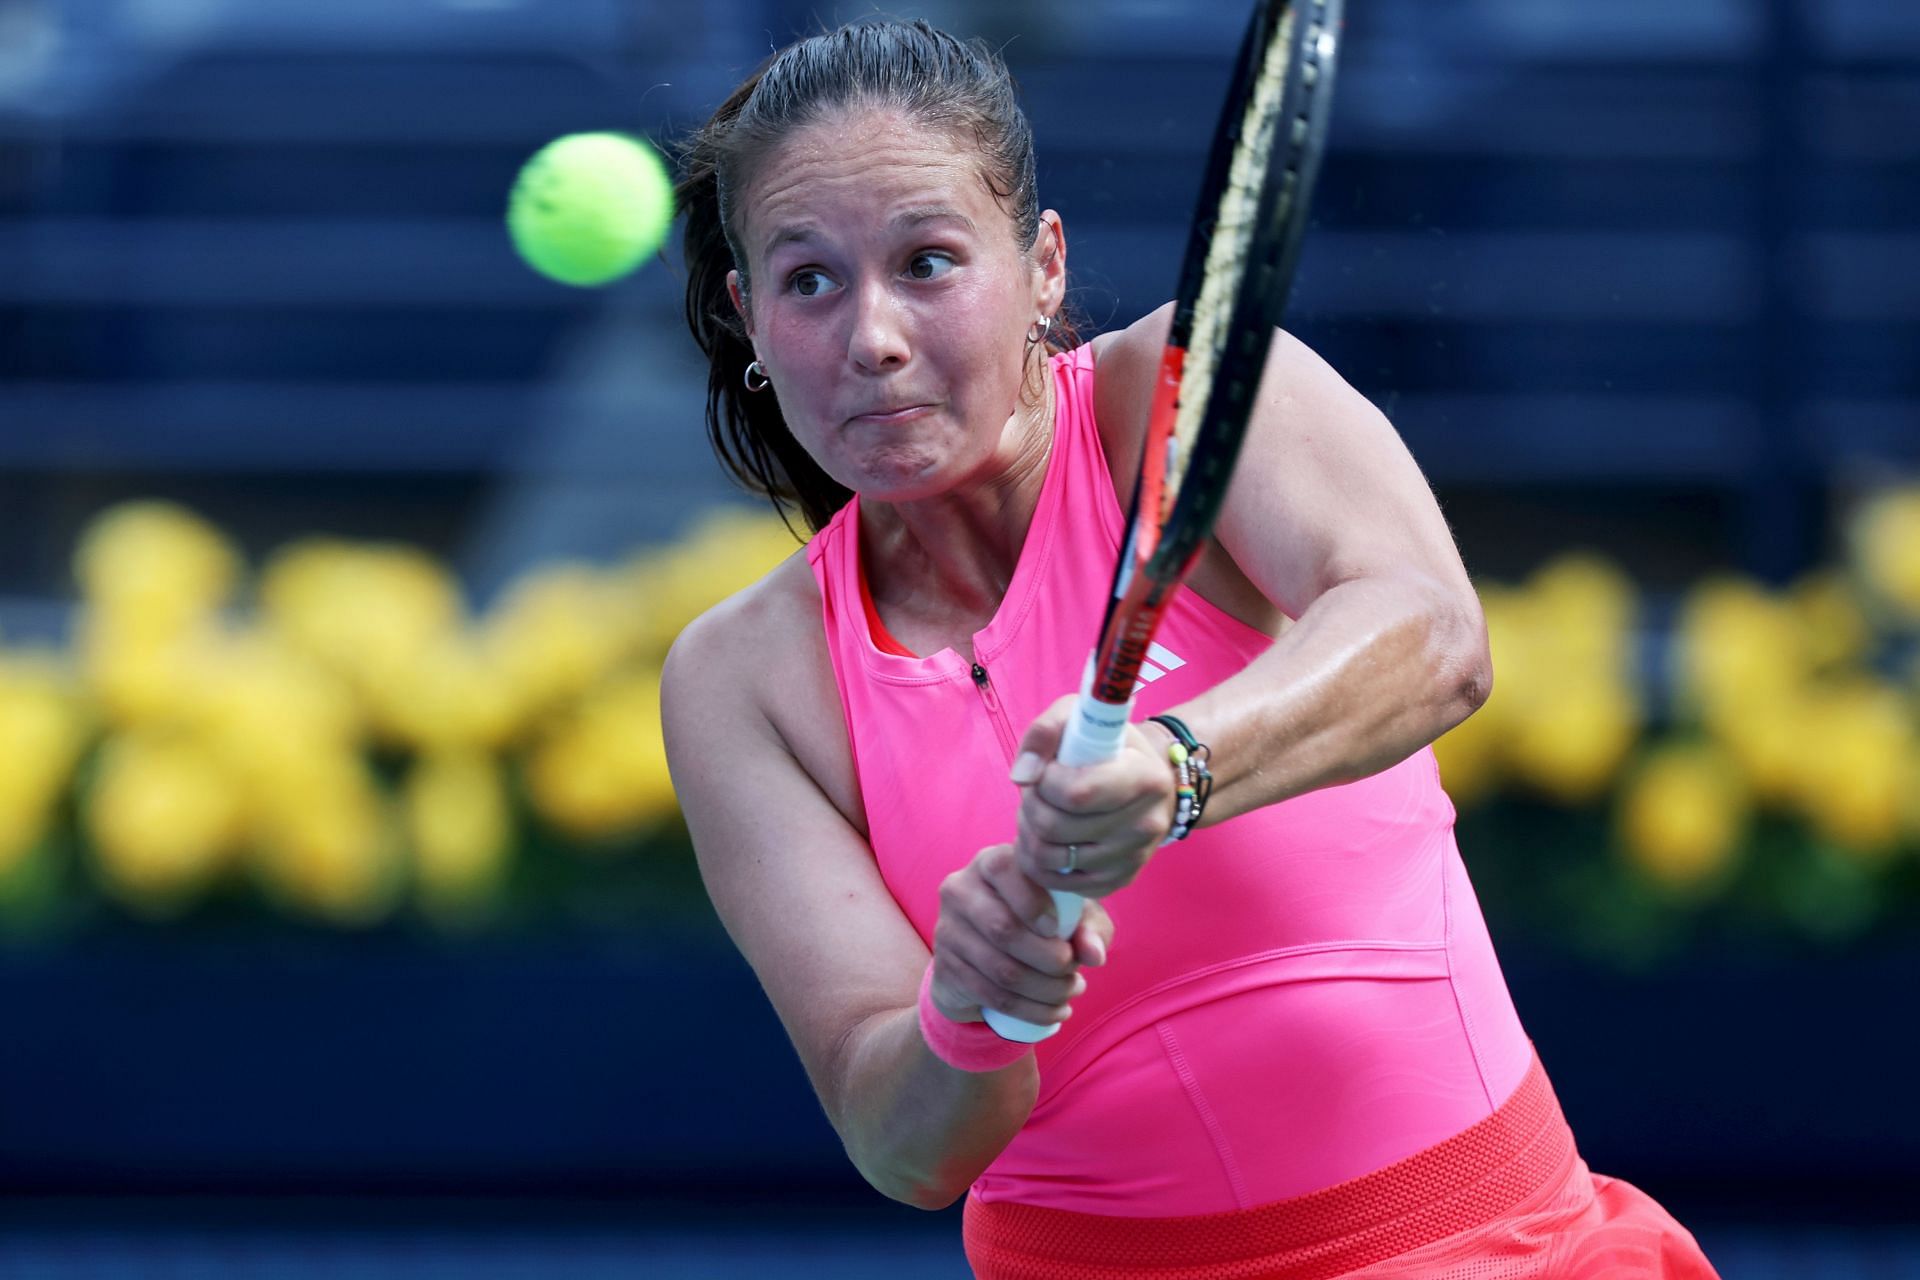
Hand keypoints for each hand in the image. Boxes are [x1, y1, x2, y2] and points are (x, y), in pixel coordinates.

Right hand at [928, 842, 1113, 1027]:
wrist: (986, 958)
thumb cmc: (1039, 922)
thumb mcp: (1070, 916)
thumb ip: (1089, 926)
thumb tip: (1093, 954)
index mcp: (991, 863)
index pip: (1003, 869)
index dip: (1032, 901)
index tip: (1057, 929)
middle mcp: (960, 890)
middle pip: (1003, 928)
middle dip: (1050, 958)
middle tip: (1074, 971)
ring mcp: (948, 930)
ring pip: (1001, 969)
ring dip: (1046, 990)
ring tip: (1071, 991)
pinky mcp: (945, 968)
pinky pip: (992, 995)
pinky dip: (1031, 1009)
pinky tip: (1055, 1011)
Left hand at [1008, 695, 1176, 898]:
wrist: (1147, 783)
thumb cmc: (1107, 746)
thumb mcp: (1079, 717)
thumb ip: (1045, 732)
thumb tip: (1022, 776)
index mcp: (1146, 777)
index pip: (1076, 793)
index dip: (1045, 781)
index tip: (1048, 769)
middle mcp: (1146, 823)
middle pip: (1055, 827)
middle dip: (1030, 806)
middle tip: (1035, 793)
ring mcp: (1134, 857)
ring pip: (1049, 858)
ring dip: (1029, 834)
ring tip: (1038, 813)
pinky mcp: (1119, 881)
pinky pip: (1057, 882)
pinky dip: (1038, 862)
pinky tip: (1047, 839)